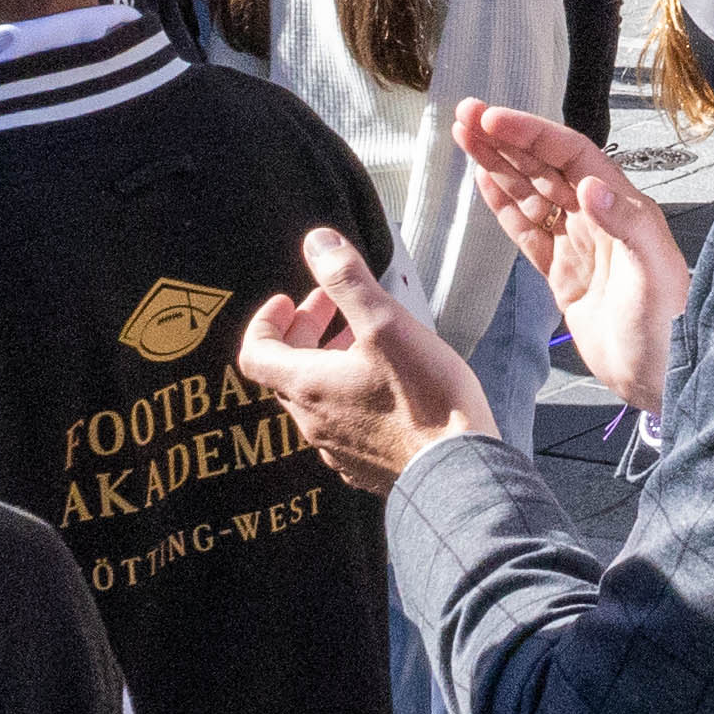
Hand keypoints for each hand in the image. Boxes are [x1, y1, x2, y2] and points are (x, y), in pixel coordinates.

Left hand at [239, 231, 499, 493]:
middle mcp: (312, 422)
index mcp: (307, 385)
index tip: (288, 300)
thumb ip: (347, 279)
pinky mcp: (365, 468)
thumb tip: (317, 242)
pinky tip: (386, 389)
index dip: (266, 321)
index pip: (255, 352)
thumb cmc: (424, 398)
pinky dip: (351, 397)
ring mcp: (337, 450)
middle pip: (288, 373)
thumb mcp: (386, 323)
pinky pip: (344, 427)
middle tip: (335, 308)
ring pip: (318, 400)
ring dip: (330, 365)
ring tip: (366, 343)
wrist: (457, 471)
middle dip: (307, 333)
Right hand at [456, 102, 687, 413]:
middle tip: (465, 116)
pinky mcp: (564, 275)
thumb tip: (591, 186)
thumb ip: (626, 225)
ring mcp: (580, 246)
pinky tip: (486, 183)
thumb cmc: (671, 324)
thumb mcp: (653, 272)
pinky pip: (528, 232)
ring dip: (498, 166)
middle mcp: (600, 219)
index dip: (531, 134)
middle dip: (505, 141)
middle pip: (544, 167)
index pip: (570, 155)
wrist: (667, 378)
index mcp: (623, 207)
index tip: (493, 119)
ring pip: (531, 194)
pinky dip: (505, 207)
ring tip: (465, 140)